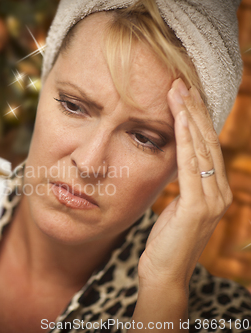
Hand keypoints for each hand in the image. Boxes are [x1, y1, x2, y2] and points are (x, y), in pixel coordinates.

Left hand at [138, 78, 232, 290]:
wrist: (164, 274)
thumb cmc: (165, 242)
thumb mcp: (176, 207)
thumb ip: (183, 185)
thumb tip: (175, 159)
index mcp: (213, 190)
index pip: (206, 147)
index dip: (196, 119)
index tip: (184, 94)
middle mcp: (219, 192)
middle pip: (207, 142)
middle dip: (194, 110)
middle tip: (180, 82)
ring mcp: (213, 200)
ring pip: (202, 149)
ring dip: (190, 118)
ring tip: (179, 91)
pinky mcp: (199, 207)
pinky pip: (191, 166)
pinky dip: (186, 140)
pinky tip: (180, 120)